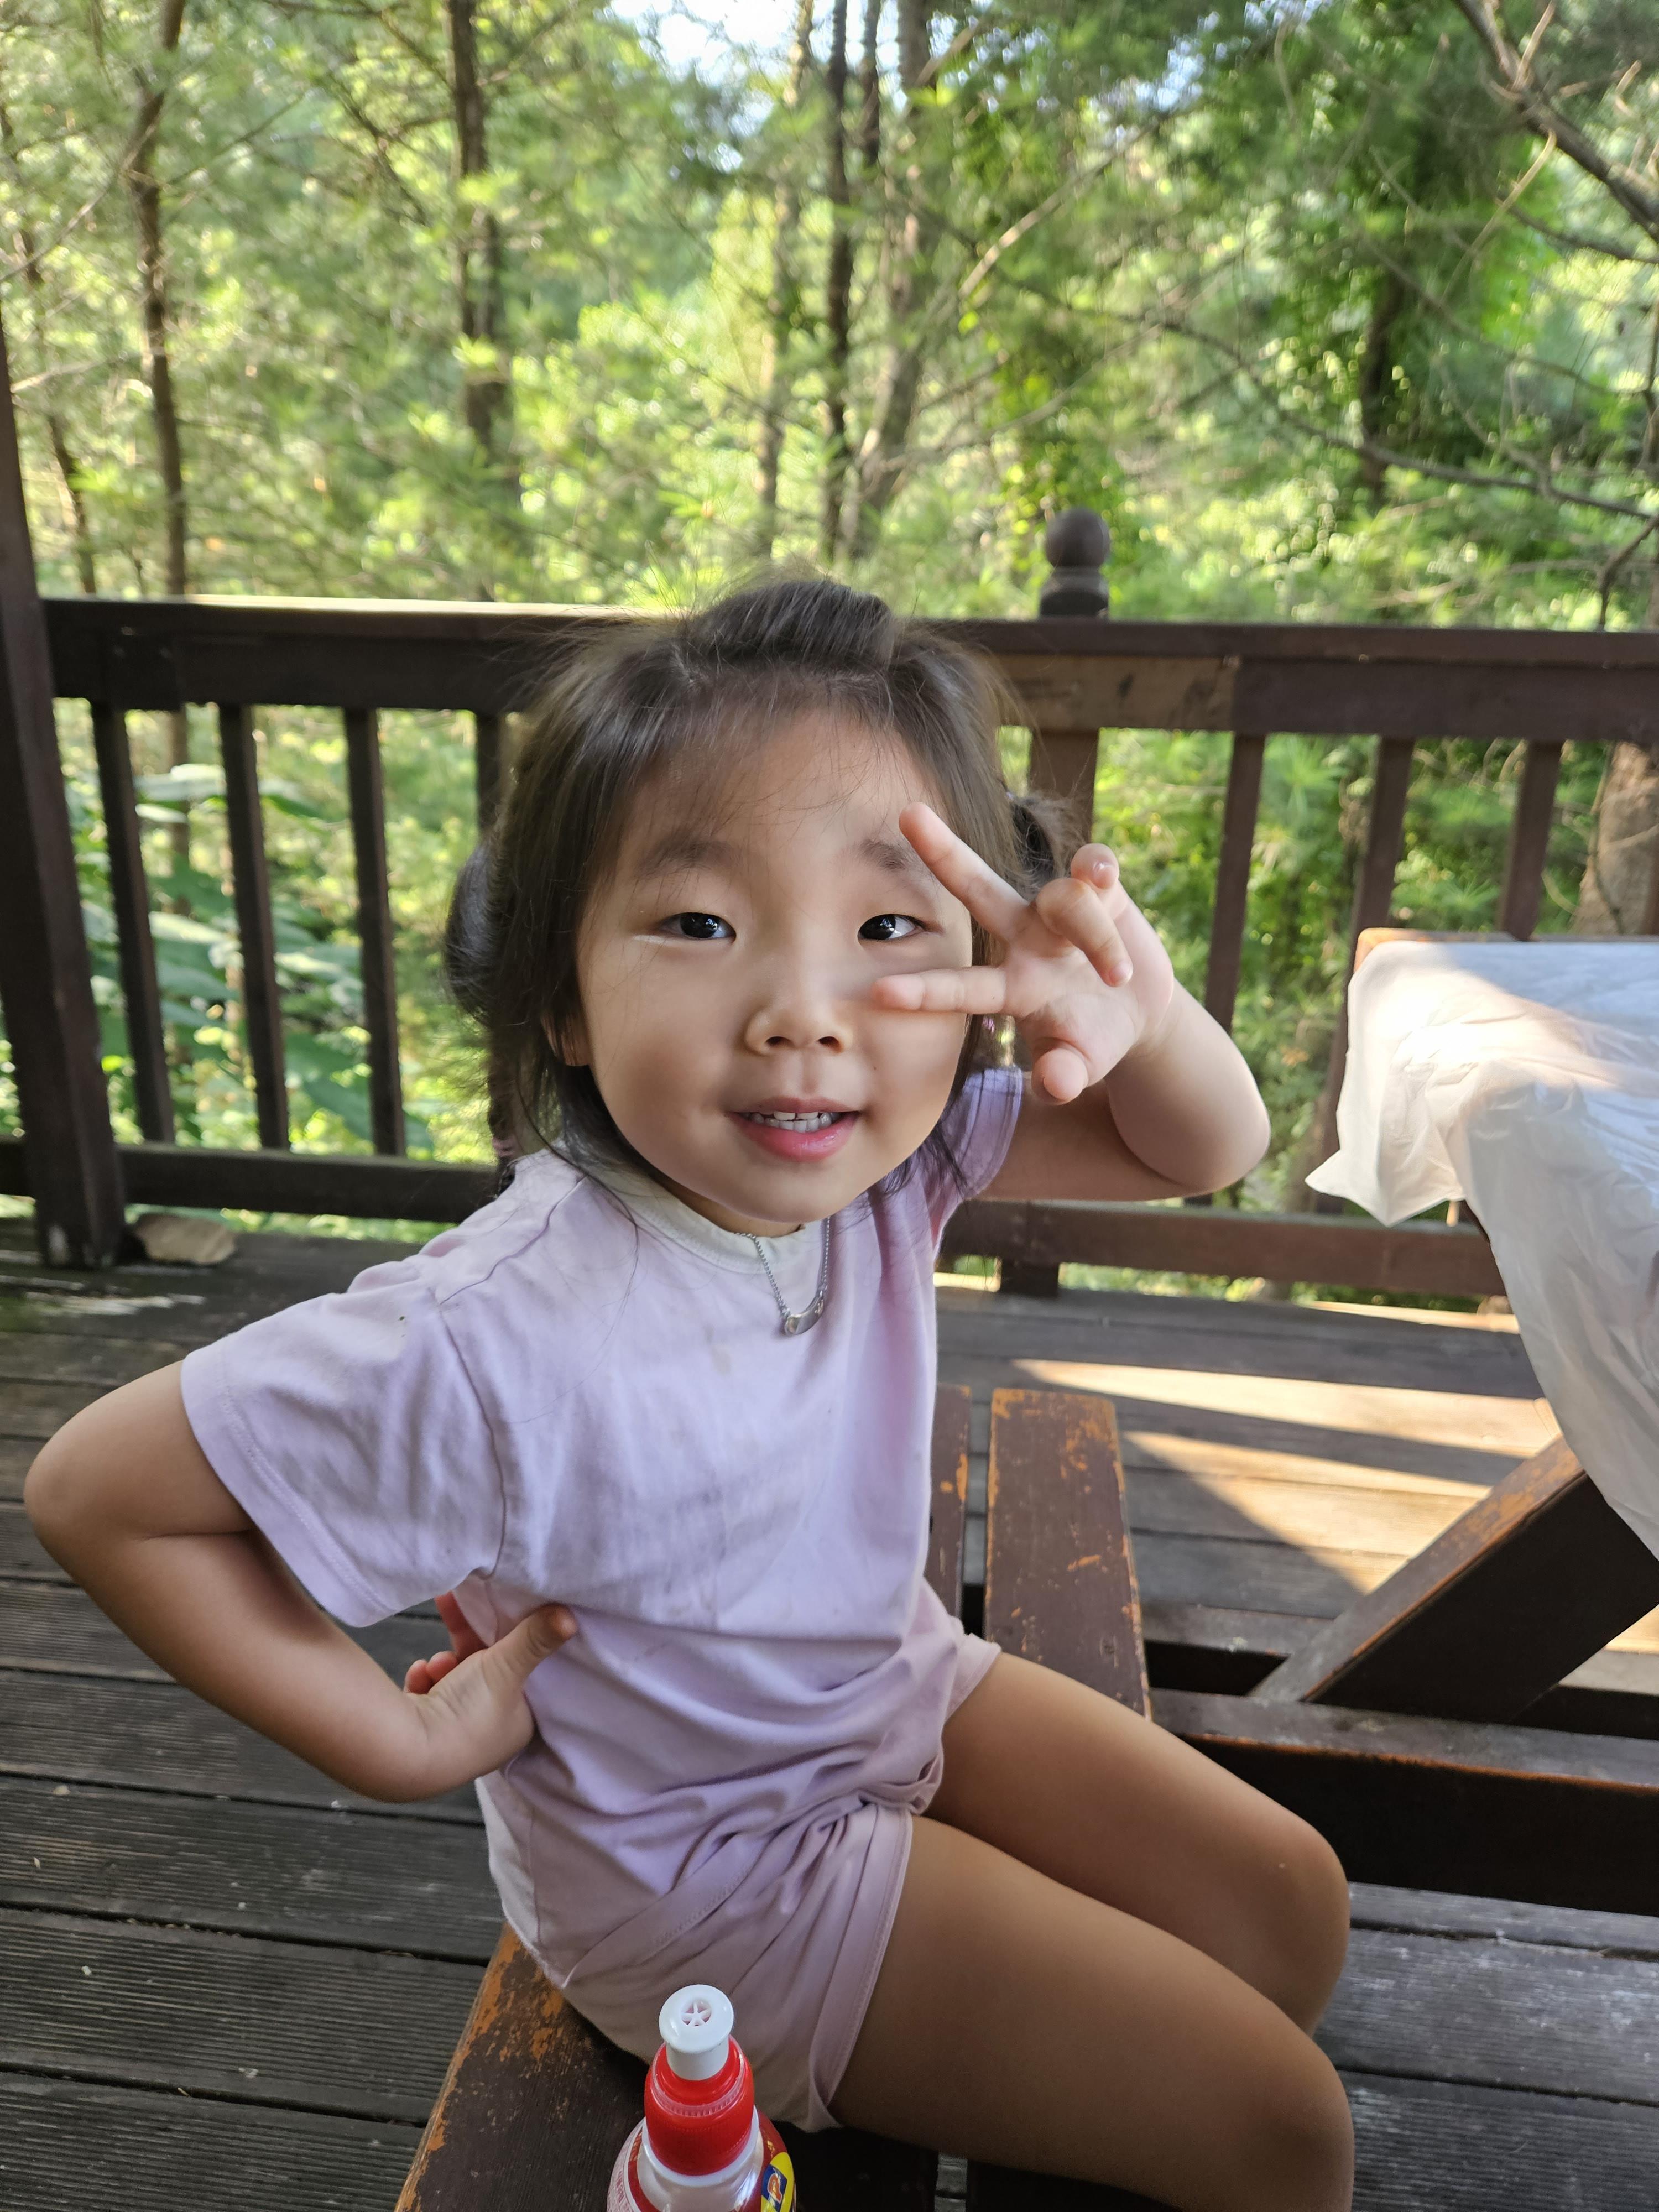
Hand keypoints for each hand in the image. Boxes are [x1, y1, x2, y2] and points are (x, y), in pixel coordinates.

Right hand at [399, 1592, 576, 1794]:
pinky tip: (419, 1676)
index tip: (498, 1615)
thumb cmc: (466, 1712)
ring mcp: (452, 1734)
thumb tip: (570, 1617)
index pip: (522, 1674)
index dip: (512, 1643)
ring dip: (443, 1663)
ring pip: (453, 1679)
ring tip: (435, 1665)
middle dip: (466, 1645)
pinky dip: (424, 1679)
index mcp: (517, 1725)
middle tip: (452, 1611)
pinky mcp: (421, 1730)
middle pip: (484, 1672)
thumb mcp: (506, 1666)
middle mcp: (487, 1734)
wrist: (404, 1751)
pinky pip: (428, 1693)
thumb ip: (535, 1638)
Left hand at [873, 804, 1176, 1102]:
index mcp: (1009, 988)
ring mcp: (1059, 909)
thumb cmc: (1090, 1042)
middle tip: (907, 813)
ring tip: (1117, 976)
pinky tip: (1105, 875)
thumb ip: (1063, 1077)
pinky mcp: (1100, 889)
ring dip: (1095, 939)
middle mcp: (1023, 937)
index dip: (924, 991)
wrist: (1137, 1012)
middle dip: (944, 853)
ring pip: (1066, 901)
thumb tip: (1056, 1084)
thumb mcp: (1079, 1067)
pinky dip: (1100, 869)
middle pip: (978, 889)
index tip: (878, 991)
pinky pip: (1095, 867)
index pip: (961, 988)